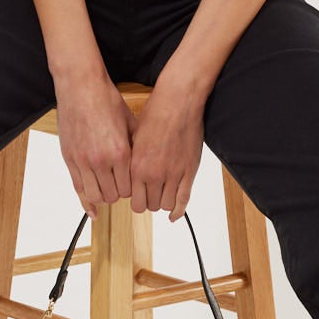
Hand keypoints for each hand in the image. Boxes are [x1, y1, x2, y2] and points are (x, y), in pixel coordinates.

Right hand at [54, 67, 135, 219]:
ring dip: (103, 197)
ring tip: (107, 190)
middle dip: (119, 194)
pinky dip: (86, 201)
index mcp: (120, 152)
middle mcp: (101, 160)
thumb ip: (135, 146)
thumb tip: (143, 162)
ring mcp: (83, 160)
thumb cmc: (106, 100)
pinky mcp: (69, 158)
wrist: (81, 86)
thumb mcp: (130, 123)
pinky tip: (92, 210)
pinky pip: (78, 187)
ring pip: (95, 196)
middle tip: (121, 186)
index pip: (130, 187)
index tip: (134, 185)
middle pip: (114, 195)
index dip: (133, 189)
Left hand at [126, 78, 204, 220]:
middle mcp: (153, 174)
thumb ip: (132, 161)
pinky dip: (178, 211)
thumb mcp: (134, 139)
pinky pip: (183, 199)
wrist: (178, 102)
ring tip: (161, 195)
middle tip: (149, 195)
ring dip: (162, 203)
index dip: (135, 199)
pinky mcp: (189, 171)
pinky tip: (174, 216)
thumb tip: (129, 176)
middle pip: (148, 205)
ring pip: (165, 205)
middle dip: (148, 202)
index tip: (137, 196)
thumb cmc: (155, 114)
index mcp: (136, 166)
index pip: (133, 199)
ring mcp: (173, 174)